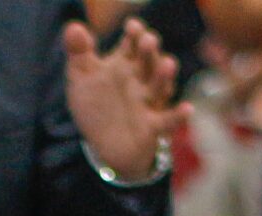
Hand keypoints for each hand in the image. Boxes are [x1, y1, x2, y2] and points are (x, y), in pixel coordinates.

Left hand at [63, 18, 189, 181]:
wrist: (104, 144)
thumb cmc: (96, 106)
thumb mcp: (81, 78)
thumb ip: (78, 53)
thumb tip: (73, 28)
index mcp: (125, 63)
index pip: (132, 44)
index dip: (134, 34)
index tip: (132, 26)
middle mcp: (141, 80)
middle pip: (148, 61)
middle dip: (149, 51)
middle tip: (148, 40)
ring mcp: (149, 102)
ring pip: (160, 86)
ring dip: (164, 76)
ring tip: (168, 63)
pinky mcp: (153, 126)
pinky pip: (168, 120)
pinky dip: (179, 116)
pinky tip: (188, 109)